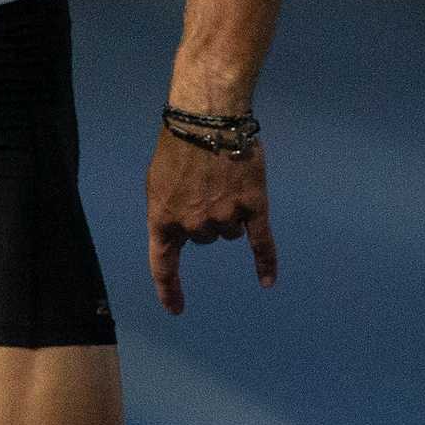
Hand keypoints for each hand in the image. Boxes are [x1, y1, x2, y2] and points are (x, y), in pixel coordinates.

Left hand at [145, 124, 276, 314]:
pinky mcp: (252, 207)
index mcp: (163, 218)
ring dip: (229, 214)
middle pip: (205, 237)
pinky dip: (265, 263)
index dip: (170, 289)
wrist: (208, 116)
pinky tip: (267, 281)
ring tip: (226, 178)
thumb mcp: (158, 180)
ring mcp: (224, 217)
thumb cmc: (179, 143)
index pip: (163, 265)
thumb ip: (168, 209)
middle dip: (206, 217)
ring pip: (230, 232)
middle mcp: (193, 224)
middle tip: (207, 183)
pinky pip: (261, 243)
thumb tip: (180, 228)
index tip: (176, 308)